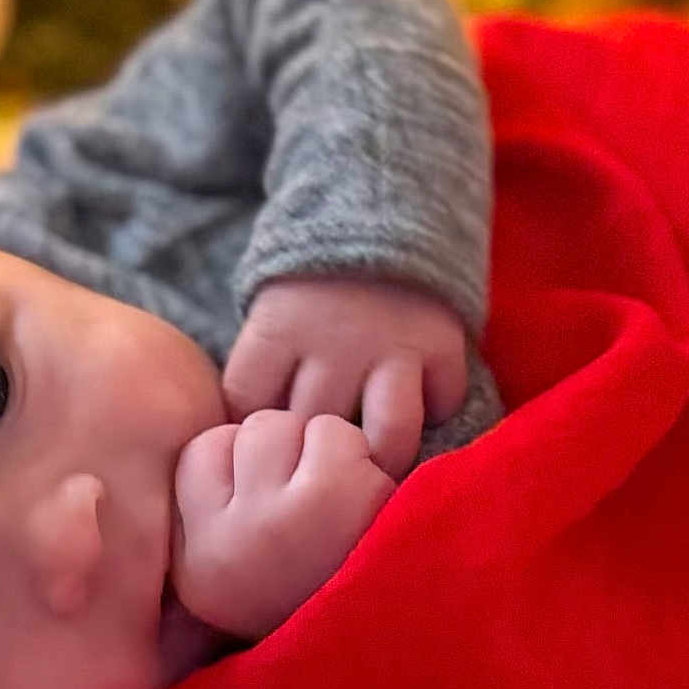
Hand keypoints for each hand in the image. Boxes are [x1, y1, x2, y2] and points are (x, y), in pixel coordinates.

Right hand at [171, 407, 395, 641]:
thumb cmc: (327, 596)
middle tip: (320, 509)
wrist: (397, 666)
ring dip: (324, 449)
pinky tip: (370, 503)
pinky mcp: (327, 498)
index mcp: (194, 564)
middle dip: (288, 452)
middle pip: (246, 433)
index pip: (200, 455)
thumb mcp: (248, 568)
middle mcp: (222, 542)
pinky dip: (359, 456)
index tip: (280, 504)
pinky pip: (332, 433)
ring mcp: (271, 519)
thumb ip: (224, 507)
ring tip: (346, 506)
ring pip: (285, 425)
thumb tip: (235, 434)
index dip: (248, 462)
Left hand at [223, 276, 467, 480]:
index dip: (253, 432)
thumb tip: (247, 449)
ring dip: (381, 459)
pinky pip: (441, 404)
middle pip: (317, 429)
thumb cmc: (312, 293)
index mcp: (277, 330)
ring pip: (387, 435)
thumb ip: (261, 374)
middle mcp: (333, 340)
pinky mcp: (440, 344)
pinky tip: (419, 414)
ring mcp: (390, 345)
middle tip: (319, 470)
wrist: (379, 218)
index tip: (265, 440)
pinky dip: (434, 415)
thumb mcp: (270, 320)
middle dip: (312, 457)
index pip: (249, 406)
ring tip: (375, 469)